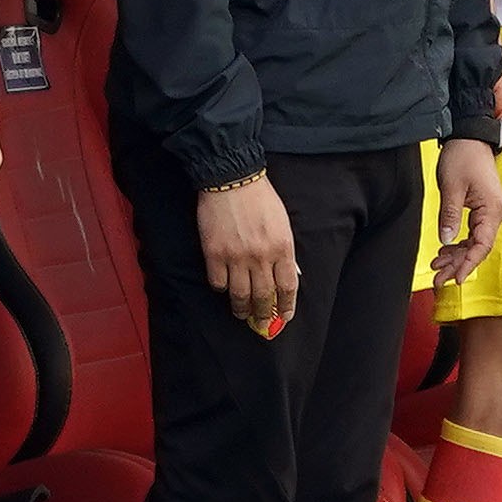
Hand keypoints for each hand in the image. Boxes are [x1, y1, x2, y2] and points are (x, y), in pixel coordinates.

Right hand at [196, 173, 298, 334]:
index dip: (286, 307)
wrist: (232, 180)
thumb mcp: (282, 223)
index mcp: (282, 248)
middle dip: (263, 314)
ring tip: (242, 313)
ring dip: (242, 309)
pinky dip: (221, 288)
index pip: (287, 288)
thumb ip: (284, 250)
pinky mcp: (214, 254)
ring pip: (240, 295)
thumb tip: (285, 275)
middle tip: (260, 321)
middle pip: (264, 297)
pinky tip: (223, 286)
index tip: (284, 317)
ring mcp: (236, 257)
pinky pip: (218, 283)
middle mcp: (261, 256)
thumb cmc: (260, 198)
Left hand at [432, 138, 501, 288]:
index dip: (468, 264)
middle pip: (478, 248)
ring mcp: (489, 212)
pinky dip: (458, 244)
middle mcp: (494, 214)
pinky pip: (472, 233)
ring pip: (474, 243)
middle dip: (458, 265)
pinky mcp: (482, 209)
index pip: (482, 246)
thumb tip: (446, 240)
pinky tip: (444, 252)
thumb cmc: (464, 156)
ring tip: (437, 267)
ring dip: (456, 257)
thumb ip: (449, 216)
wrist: (471, 137)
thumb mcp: (452, 187)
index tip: (455, 278)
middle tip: (438, 279)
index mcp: (491, 210)